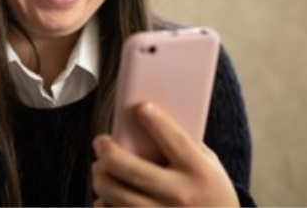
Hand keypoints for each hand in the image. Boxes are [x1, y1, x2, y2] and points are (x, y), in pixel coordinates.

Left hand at [92, 103, 238, 207]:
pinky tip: (104, 196)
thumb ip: (182, 144)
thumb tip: (145, 119)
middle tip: (100, 142)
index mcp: (199, 172)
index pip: (176, 143)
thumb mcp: (207, 162)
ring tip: (98, 168)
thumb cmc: (208, 187)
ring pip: (122, 198)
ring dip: (102, 180)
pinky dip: (105, 205)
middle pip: (137, 173)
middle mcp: (182, 195)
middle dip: (112, 154)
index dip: (158, 124)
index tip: (142, 107)